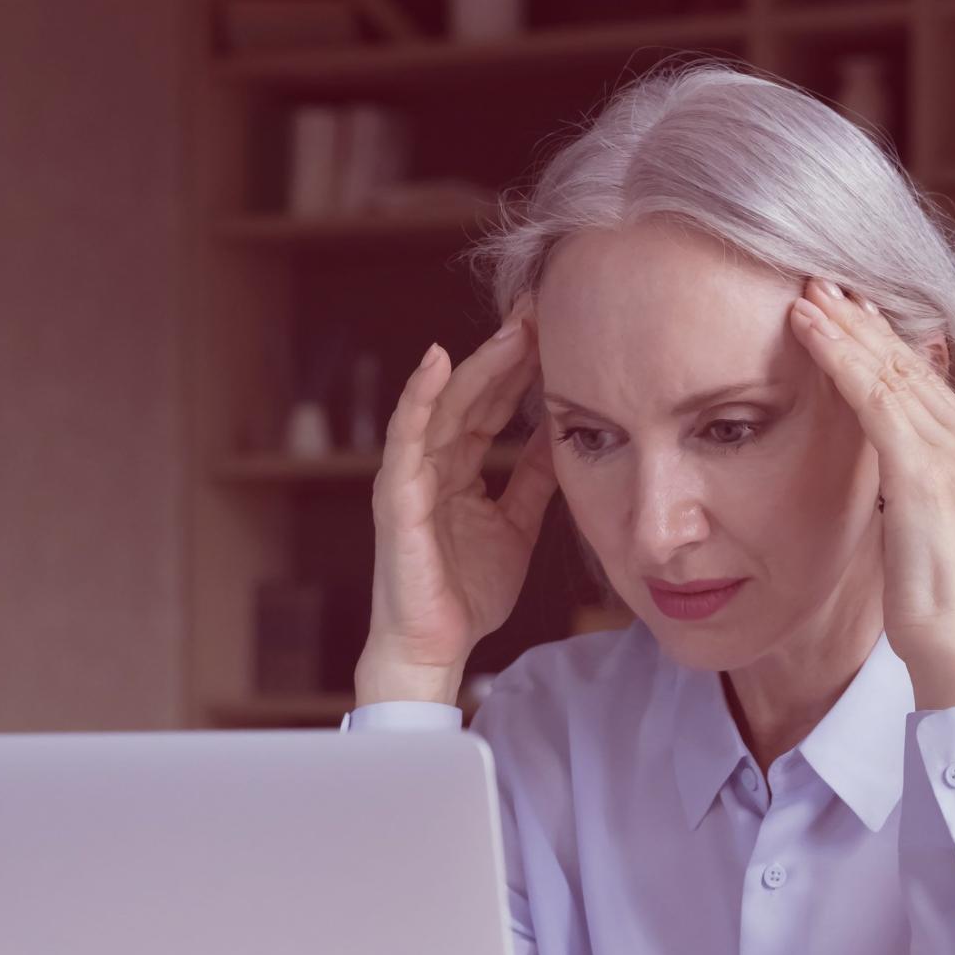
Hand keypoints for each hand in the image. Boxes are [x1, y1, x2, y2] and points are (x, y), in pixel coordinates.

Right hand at [357, 305, 557, 706]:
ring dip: (478, 363)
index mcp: (458, 470)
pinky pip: (406, 437)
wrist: (435, 647)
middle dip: (507, 351)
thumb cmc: (467, 592)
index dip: (523, 368)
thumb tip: (558, 436)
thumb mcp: (516, 525)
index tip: (559, 330)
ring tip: (513, 326)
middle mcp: (430, 463)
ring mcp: (409, 475)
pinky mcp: (396, 495)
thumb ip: (530, 480)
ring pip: (444, 404)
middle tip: (542, 308)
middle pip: (471, 394)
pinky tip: (436, 360)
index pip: (492, 406)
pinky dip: (419, 396)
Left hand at [787, 278, 954, 708]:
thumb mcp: (929, 527)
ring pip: (891, 373)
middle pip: (911, 365)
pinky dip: (839, 361)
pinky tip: (811, 334)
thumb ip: (916, 480)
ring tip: (805, 296)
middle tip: (819, 282)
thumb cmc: (937, 602)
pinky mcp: (927, 476)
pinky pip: (875, 403)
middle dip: (861, 321)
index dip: (884, 341)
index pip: (928, 381)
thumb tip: (886, 453)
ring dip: (844, 330)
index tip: (847, 309)